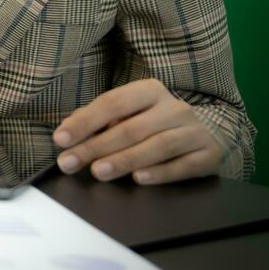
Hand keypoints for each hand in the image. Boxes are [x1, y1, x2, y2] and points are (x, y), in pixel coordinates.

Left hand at [52, 79, 222, 183]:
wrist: (208, 132)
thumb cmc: (155, 123)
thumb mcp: (128, 114)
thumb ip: (97, 120)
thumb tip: (66, 129)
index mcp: (149, 91)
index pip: (112, 103)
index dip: (85, 121)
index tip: (60, 139)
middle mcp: (174, 108)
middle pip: (131, 128)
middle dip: (96, 147)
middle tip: (70, 162)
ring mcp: (194, 131)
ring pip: (158, 146)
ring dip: (125, 160)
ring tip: (98, 172)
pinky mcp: (208, 155)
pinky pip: (184, 165)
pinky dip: (160, 173)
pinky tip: (139, 179)